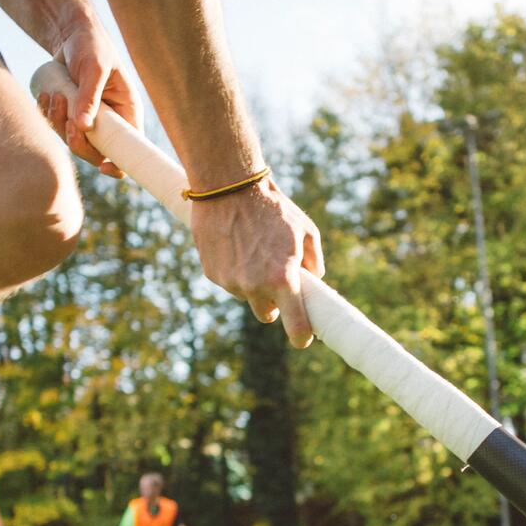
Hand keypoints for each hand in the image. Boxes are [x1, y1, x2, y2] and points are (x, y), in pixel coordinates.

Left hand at [41, 22, 139, 178]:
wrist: (70, 34)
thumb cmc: (90, 46)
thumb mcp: (93, 69)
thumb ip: (88, 97)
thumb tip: (83, 128)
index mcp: (126, 111)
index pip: (129, 148)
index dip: (118, 164)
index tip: (102, 166)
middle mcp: (110, 121)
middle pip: (96, 152)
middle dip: (79, 141)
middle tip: (69, 121)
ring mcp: (89, 120)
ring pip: (73, 141)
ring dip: (59, 124)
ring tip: (54, 96)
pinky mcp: (70, 116)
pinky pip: (57, 129)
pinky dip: (48, 117)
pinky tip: (46, 96)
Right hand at [190, 179, 324, 347]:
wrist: (228, 186)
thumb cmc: (273, 207)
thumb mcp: (305, 231)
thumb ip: (313, 263)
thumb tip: (313, 282)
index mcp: (282, 279)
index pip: (295, 326)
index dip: (302, 335)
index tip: (304, 338)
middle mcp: (254, 286)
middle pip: (267, 315)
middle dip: (274, 303)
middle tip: (276, 280)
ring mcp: (230, 282)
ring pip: (246, 296)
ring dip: (252, 283)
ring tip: (252, 250)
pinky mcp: (212, 274)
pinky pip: (229, 282)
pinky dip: (233, 270)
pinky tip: (235, 246)